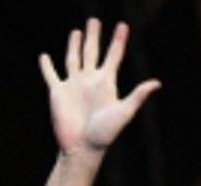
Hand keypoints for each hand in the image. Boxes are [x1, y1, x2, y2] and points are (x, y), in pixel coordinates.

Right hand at [40, 19, 159, 159]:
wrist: (81, 149)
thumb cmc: (104, 134)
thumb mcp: (123, 113)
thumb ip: (138, 96)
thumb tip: (157, 83)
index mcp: (105, 82)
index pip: (114, 55)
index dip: (119, 40)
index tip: (123, 26)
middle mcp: (89, 81)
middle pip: (92, 51)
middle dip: (93, 36)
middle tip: (94, 21)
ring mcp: (73, 86)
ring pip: (73, 59)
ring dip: (75, 45)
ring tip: (76, 32)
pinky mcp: (57, 94)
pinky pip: (51, 76)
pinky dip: (46, 67)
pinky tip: (44, 57)